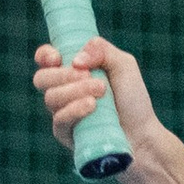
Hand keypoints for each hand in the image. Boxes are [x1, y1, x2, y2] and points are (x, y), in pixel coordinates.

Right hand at [33, 31, 153, 156]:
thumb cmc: (132, 98)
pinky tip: (92, 106)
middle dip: (63, 74)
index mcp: (72, 71)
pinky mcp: (65, 134)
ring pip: (51, 97)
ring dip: (76, 90)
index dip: (45, 56)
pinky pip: (59, 119)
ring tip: (101, 91)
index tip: (57, 58)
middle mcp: (63, 91)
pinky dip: (75, 109)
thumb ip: (102, 50)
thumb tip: (76, 60)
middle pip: (41, 78)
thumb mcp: (123, 65)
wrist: (141, 133)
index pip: (45, 59)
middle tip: (89, 75)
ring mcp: (62, 112)